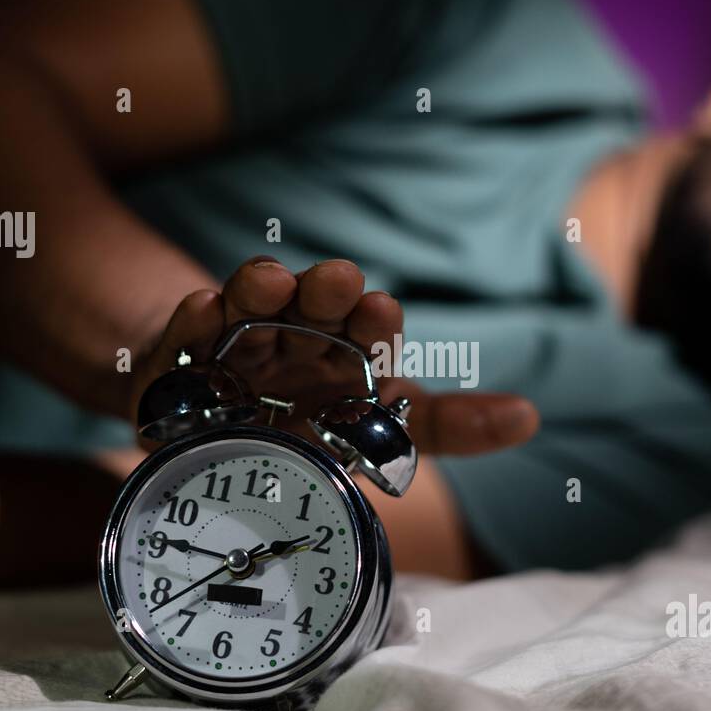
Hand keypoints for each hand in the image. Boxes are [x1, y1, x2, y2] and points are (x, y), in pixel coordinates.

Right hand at [129, 257, 539, 454]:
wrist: (218, 423)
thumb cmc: (310, 423)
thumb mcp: (379, 428)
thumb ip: (445, 425)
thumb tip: (528, 418)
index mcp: (344, 355)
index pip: (366, 331)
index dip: (374, 322)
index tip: (382, 310)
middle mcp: (294, 339)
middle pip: (311, 309)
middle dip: (326, 294)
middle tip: (340, 282)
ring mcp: (236, 345)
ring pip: (251, 308)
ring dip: (262, 289)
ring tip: (273, 283)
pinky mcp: (181, 361)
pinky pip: (186, 336)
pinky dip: (193, 320)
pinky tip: (202, 305)